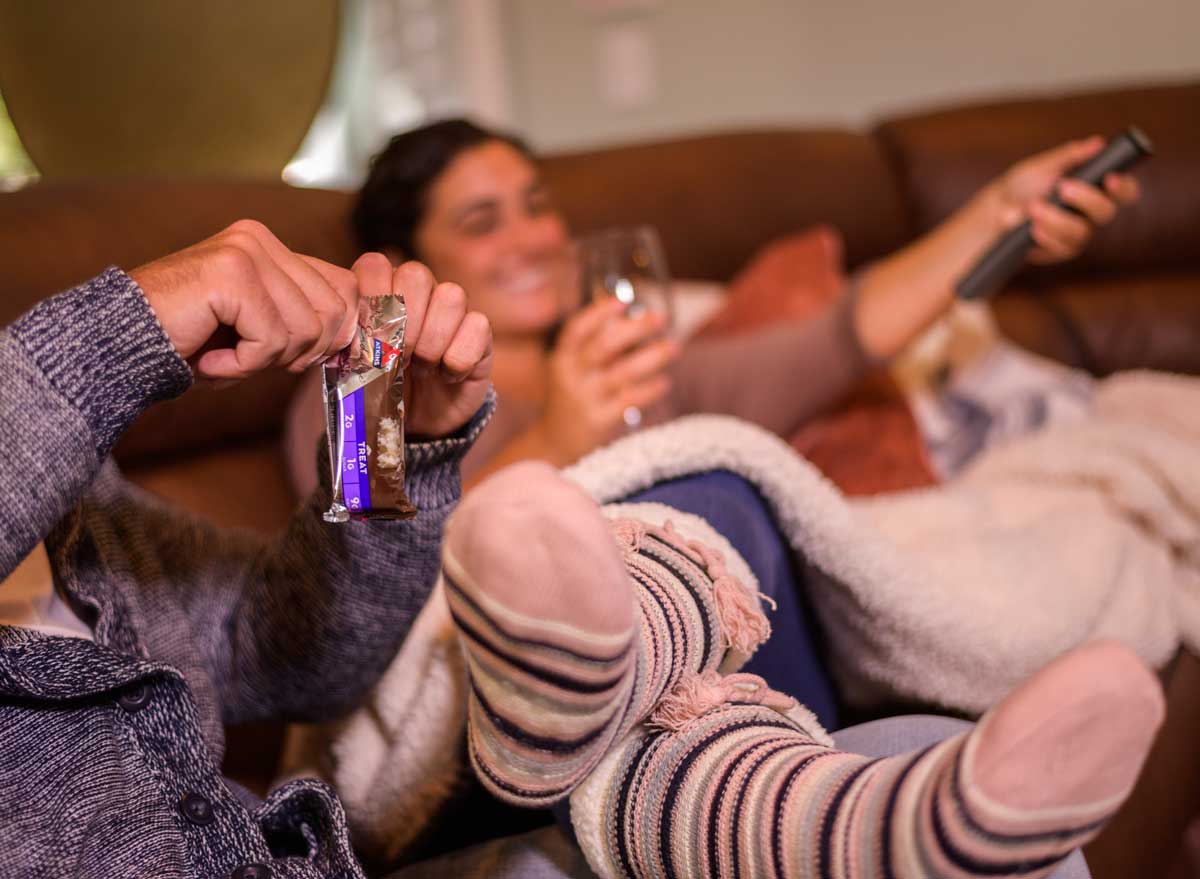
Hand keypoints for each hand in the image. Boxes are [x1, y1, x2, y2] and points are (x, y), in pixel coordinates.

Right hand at [131, 219, 358, 381]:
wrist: (120, 346)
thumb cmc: (190, 344)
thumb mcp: (261, 331)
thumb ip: (305, 322)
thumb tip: (354, 334)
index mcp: (271, 245)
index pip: (345, 288)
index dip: (331, 334)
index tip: (290, 357)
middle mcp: (260, 239)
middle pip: (334, 312)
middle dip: (298, 352)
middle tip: (250, 358)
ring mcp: (245, 251)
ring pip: (306, 330)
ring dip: (266, 360)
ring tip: (224, 355)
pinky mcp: (231, 274)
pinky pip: (271, 340)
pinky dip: (242, 365)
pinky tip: (210, 358)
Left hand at [350, 254, 492, 438]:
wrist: (419, 420)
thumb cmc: (383, 386)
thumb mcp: (356, 364)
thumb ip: (349, 340)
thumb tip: (347, 332)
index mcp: (385, 289)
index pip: (376, 265)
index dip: (369, 298)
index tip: (363, 338)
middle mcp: (422, 292)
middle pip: (416, 274)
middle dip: (402, 321)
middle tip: (395, 356)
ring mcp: (455, 311)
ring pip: (451, 296)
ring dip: (431, 340)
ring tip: (421, 367)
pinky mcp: (481, 334)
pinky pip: (477, 326)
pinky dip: (458, 358)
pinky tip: (447, 376)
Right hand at [539, 298, 678, 461]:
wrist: (555, 443)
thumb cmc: (571, 399)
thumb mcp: (572, 372)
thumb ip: (595, 349)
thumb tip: (632, 320)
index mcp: (562, 359)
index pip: (577, 329)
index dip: (599, 312)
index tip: (623, 301)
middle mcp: (571, 376)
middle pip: (604, 345)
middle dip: (635, 328)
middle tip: (659, 319)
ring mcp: (585, 398)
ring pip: (624, 372)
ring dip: (652, 357)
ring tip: (672, 348)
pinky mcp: (599, 420)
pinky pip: (630, 400)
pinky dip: (650, 389)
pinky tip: (664, 382)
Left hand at [990, 137, 1140, 263]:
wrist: (996, 209)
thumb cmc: (1024, 184)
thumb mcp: (1044, 165)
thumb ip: (1070, 155)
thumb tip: (1097, 143)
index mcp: (1095, 189)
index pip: (1125, 191)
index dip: (1124, 186)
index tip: (1110, 177)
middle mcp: (1092, 214)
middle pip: (1106, 212)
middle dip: (1085, 199)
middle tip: (1062, 187)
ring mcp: (1078, 234)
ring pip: (1081, 232)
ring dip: (1056, 218)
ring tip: (1032, 207)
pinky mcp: (1061, 250)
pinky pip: (1062, 248)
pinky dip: (1046, 236)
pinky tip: (1032, 229)